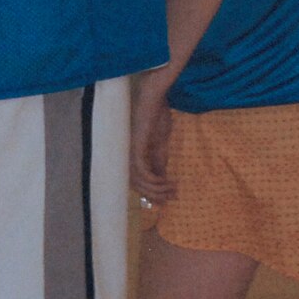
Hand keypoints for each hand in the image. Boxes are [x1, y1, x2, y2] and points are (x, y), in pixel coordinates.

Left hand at [130, 71, 175, 203]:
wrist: (155, 97)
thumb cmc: (157, 115)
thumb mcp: (161, 143)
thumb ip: (159, 160)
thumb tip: (163, 179)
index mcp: (133, 155)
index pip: (136, 181)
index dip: (149, 193)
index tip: (166, 200)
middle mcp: (128, 155)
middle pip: (135, 185)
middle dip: (154, 195)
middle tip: (170, 198)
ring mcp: (130, 151)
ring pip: (137, 181)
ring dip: (155, 189)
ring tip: (171, 190)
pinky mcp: (135, 146)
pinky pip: (141, 170)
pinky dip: (153, 179)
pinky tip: (165, 181)